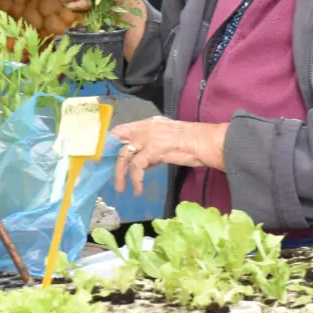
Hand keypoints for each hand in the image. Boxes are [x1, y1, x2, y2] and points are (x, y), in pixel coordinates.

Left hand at [111, 117, 227, 195]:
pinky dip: (136, 180)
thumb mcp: (168, 141)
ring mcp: (148, 137)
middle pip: (119, 142)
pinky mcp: (152, 149)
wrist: (206, 143)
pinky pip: (137, 167)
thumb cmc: (194, 143)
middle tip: (111, 175)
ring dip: (121, 174)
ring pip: (124, 155)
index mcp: (150, 124)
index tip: (106, 156)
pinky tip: (138, 189)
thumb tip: (142, 161)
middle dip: (112, 159)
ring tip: (121, 189)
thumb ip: (153, 148)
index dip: (112, 142)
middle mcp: (146, 128)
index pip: (123, 129)